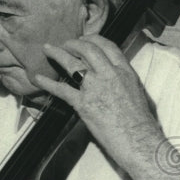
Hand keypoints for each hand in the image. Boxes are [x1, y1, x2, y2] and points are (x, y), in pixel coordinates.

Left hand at [34, 35, 166, 172]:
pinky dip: (47, 83)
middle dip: (73, 43)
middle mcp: (110, 75)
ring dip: (57, 53)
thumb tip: (118, 79)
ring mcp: (95, 88)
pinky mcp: (83, 104)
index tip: (84, 38)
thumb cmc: (142, 123)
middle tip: (65, 44)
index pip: (108, 46)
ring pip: (72, 63)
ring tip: (47, 49)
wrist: (139, 141)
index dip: (93, 39)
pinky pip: (61, 89)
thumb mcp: (138, 93)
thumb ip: (125, 81)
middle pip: (88, 49)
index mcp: (125, 72)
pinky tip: (37, 78)